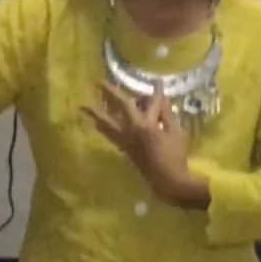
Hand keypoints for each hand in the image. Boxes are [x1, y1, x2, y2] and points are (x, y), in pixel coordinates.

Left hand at [82, 85, 193, 200]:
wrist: (166, 179)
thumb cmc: (175, 155)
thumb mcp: (176, 132)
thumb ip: (167, 115)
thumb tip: (161, 100)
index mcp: (146, 124)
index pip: (151, 103)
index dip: (155, 92)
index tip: (156, 82)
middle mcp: (131, 129)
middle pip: (119, 108)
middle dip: (110, 94)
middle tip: (97, 82)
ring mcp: (125, 140)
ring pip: (106, 123)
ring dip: (96, 114)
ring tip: (84, 107)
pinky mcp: (124, 149)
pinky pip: (109, 134)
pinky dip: (102, 127)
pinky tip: (98, 124)